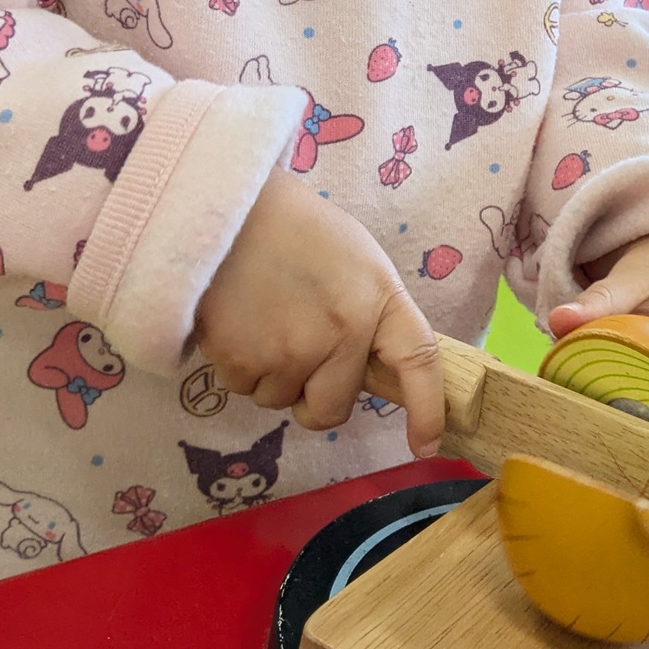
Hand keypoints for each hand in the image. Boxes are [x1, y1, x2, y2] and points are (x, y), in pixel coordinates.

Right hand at [195, 170, 443, 457]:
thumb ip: (366, 312)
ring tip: (259, 316)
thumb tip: (364, 366)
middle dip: (313, 396)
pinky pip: (242, 387)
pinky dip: (236, 363)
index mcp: (378, 297)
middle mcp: (343, 331)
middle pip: (332, 408)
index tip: (426, 443)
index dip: (428, 408)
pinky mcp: (242, 361)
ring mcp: (292, 351)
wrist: (220, 204)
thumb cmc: (290, 226)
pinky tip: (234, 317)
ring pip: (280, 400)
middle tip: (294, 352)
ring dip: (269, 374)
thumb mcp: (352, 257)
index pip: (418, 361)